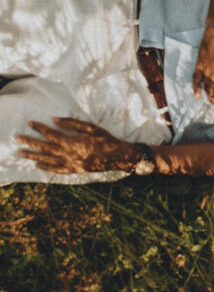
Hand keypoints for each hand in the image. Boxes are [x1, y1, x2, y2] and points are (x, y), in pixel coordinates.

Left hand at [16, 118, 137, 173]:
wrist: (118, 156)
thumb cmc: (105, 139)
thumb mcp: (90, 127)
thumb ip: (71, 123)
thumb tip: (54, 120)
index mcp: (72, 142)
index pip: (50, 134)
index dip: (39, 128)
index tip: (29, 122)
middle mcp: (68, 154)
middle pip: (44, 148)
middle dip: (30, 142)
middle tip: (17, 139)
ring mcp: (71, 164)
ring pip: (47, 160)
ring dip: (33, 156)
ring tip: (21, 153)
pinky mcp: (75, 170)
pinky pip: (57, 170)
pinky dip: (47, 168)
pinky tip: (38, 166)